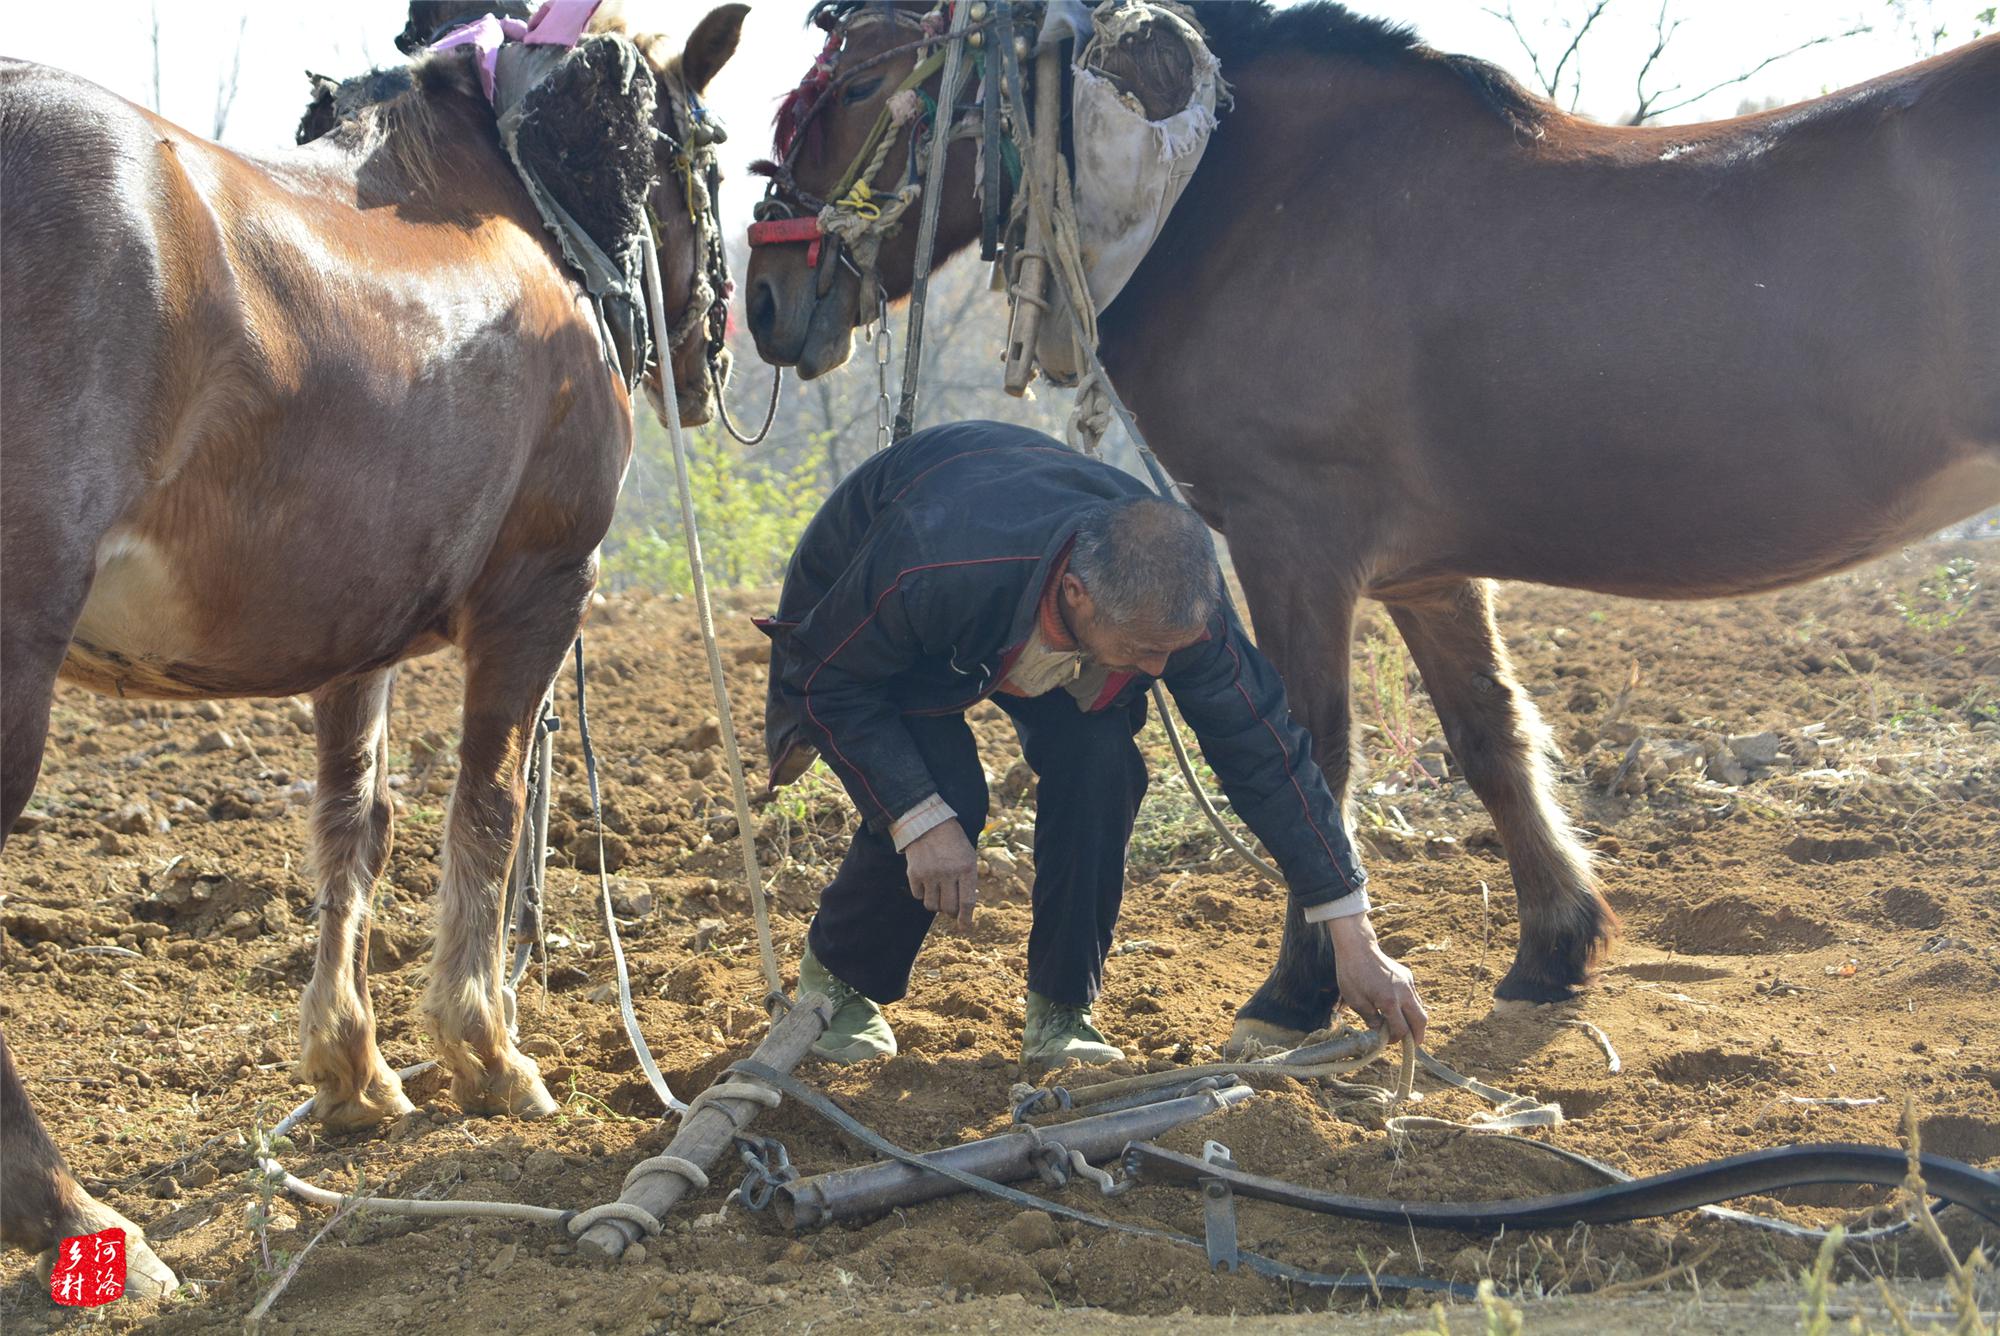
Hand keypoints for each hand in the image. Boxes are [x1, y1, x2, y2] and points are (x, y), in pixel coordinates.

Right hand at [904, 821, 977, 929]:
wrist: (928, 823)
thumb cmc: (953, 843)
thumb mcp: (967, 857)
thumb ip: (968, 882)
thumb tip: (963, 910)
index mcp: (966, 868)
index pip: (967, 902)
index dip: (966, 918)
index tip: (964, 927)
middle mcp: (948, 872)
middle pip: (948, 908)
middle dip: (950, 911)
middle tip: (950, 907)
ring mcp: (930, 873)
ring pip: (931, 906)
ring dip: (935, 903)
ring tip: (937, 892)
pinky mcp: (914, 873)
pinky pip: (918, 896)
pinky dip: (922, 893)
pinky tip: (926, 881)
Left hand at [1326, 914, 1427, 1044]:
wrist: (1358, 947)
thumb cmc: (1352, 974)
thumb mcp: (1355, 1001)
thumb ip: (1371, 1019)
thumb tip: (1380, 1031)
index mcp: (1389, 1001)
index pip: (1401, 1029)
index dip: (1395, 1039)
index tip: (1387, 1041)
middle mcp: (1403, 993)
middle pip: (1421, 1021)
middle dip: (1418, 1035)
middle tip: (1412, 1044)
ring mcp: (1408, 983)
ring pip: (1421, 1008)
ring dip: (1415, 1021)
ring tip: (1405, 1028)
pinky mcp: (1408, 976)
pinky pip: (1414, 996)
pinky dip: (1410, 1007)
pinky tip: (1397, 1008)